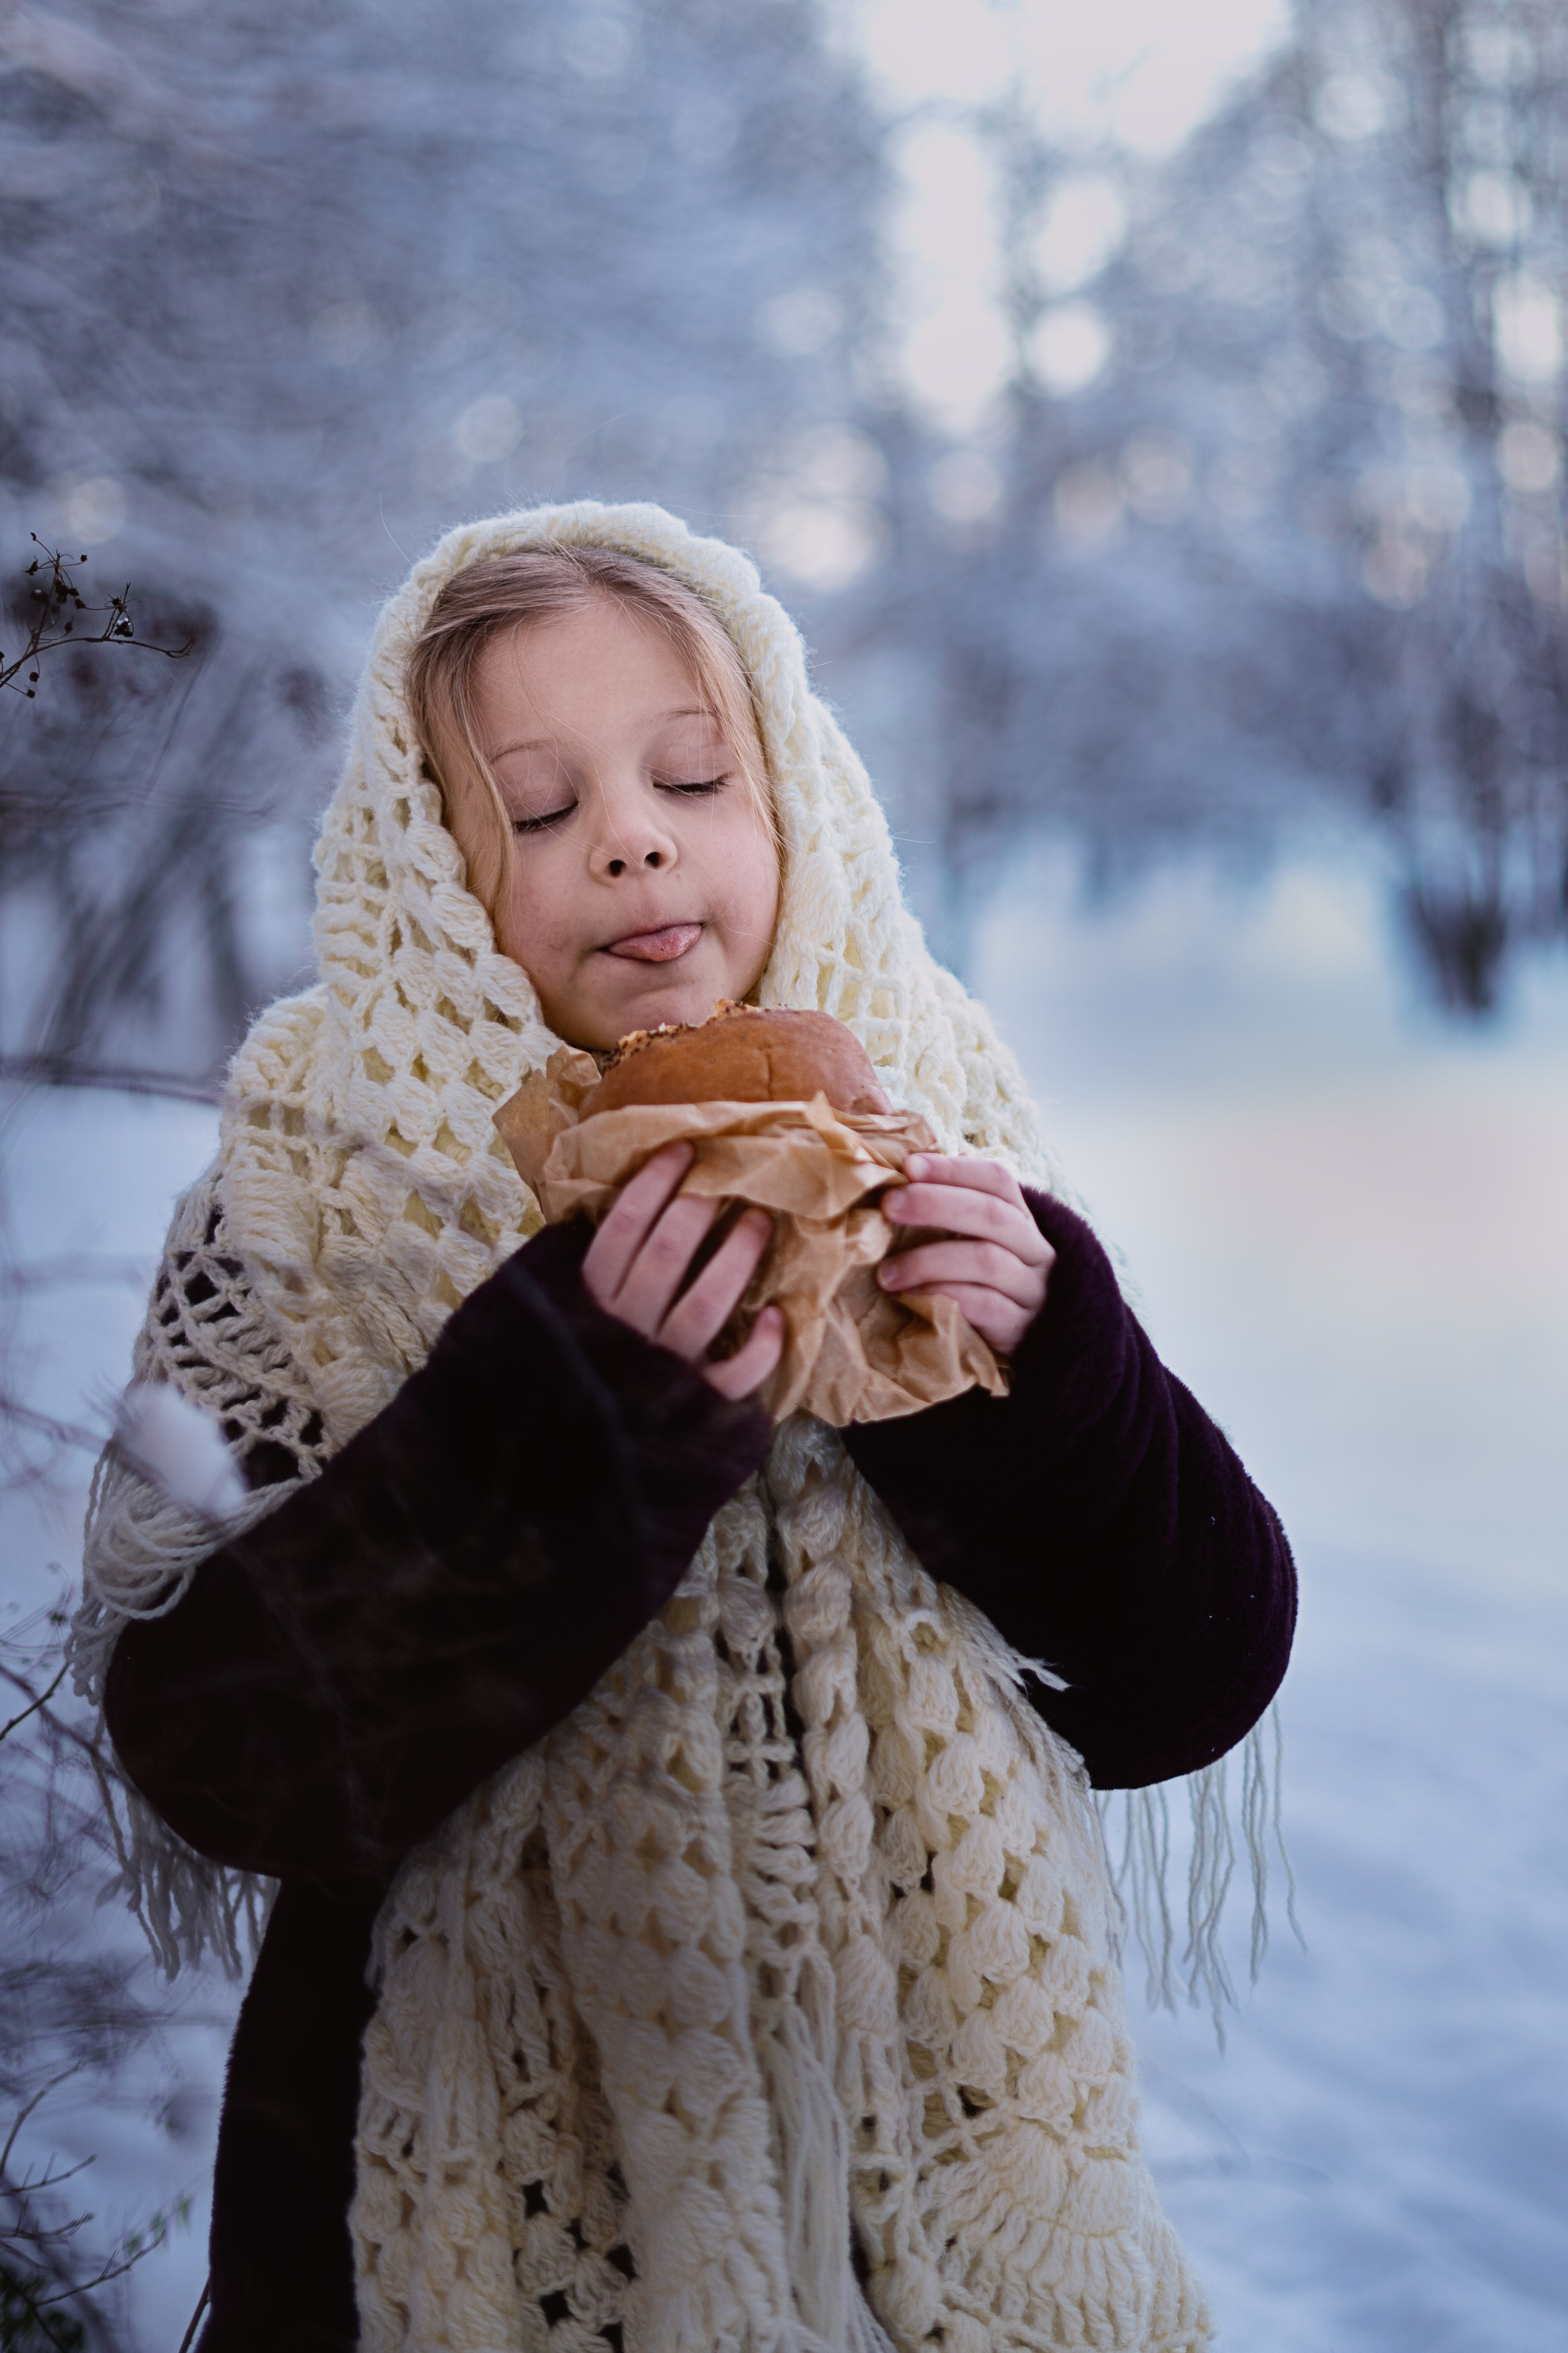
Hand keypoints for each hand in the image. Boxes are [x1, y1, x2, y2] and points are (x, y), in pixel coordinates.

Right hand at [582, 1141, 785, 1401]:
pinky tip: (774, 1318)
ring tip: (759, 1222)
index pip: (622, 1228)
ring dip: (737, 1258)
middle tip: (728, 1180)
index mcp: (589, 1301)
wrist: (569, 1459)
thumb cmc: (574, 1370)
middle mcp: (624, 1329)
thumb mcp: (559, 1316)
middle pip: (666, 1254)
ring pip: (705, 1304)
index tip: (683, 1151)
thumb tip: (610, 1212)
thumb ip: (585, 1272)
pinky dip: (759, 1347)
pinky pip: (734, 1376)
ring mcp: (661, 1369)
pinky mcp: (694, 1407)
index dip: (654, 1184)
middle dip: (700, 1208)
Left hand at [879, 1153, 1053, 1358]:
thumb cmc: (987, 1290)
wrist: (1038, 1350)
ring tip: (886, 1273)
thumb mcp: (977, 1248)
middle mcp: (1033, 1249)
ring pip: (986, 1260)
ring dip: (929, 1259)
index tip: (910, 1166)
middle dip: (935, 1204)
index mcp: (1020, 1220)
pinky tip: (912, 1298)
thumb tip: (894, 1185)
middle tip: (889, 1205)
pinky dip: (944, 1295)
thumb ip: (949, 1220)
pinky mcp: (1021, 1328)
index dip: (954, 1169)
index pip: (997, 1180)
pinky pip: (985, 1305)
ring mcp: (1031, 1289)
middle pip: (991, 1214)